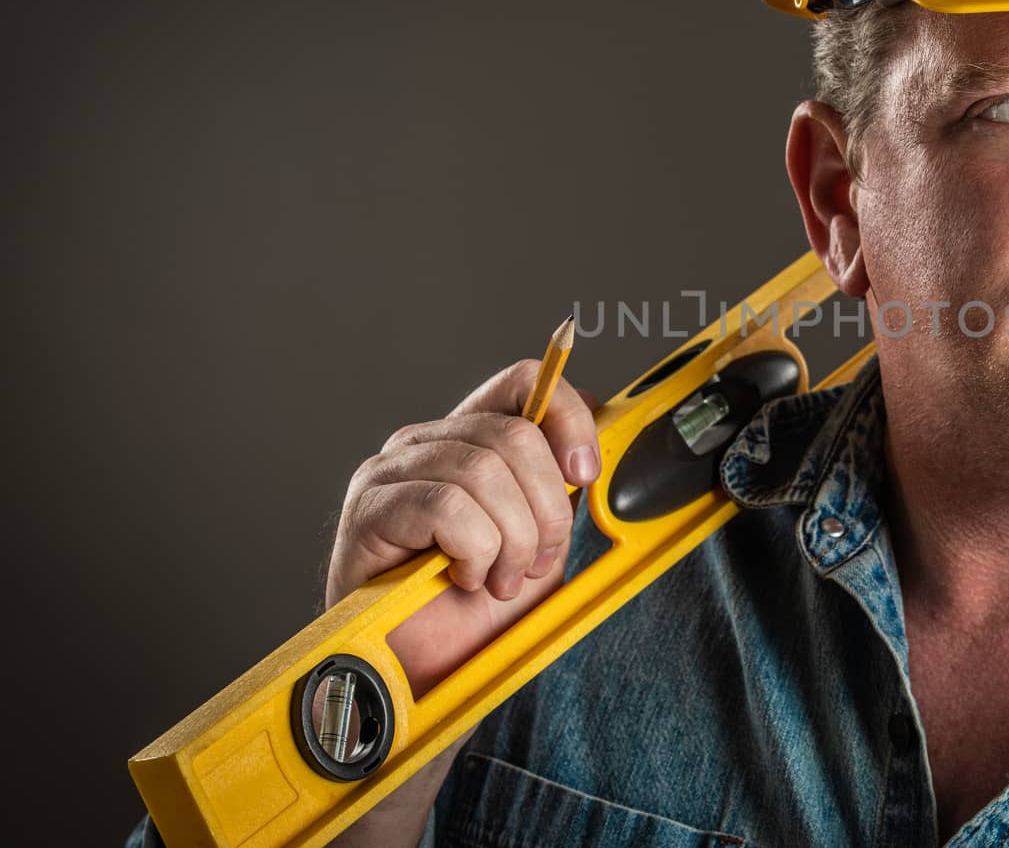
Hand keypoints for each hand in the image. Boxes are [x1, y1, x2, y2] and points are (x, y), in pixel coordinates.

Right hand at [325, 359, 600, 695]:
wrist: (427, 675)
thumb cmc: (476, 611)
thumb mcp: (539, 541)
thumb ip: (560, 491)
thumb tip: (592, 453)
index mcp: (469, 437)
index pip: (523, 381)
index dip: (567, 415)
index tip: (587, 472)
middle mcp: (425, 442)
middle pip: (514, 435)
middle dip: (546, 509)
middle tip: (536, 563)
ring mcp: (391, 471)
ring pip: (483, 471)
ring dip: (511, 540)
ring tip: (500, 579)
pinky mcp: (369, 509)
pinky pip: (447, 507)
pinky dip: (474, 551)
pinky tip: (466, 579)